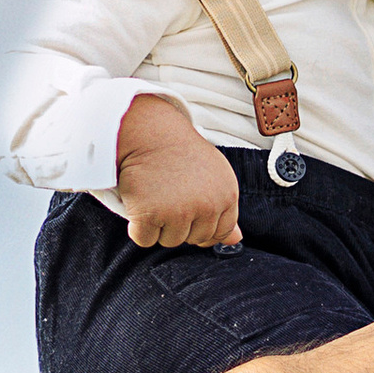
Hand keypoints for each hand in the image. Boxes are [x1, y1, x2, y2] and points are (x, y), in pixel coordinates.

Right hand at [115, 95, 241, 249]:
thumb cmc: (180, 153)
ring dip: (159, 225)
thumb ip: (224, 209)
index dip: (203, 225)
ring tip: (155, 196)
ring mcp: (179, 212)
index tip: (189, 208)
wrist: (149, 131)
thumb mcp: (214, 175)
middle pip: (195, 239)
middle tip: (169, 194)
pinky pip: (144, 239)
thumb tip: (235, 241)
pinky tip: (139, 202)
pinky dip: (138, 227)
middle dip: (180, 224)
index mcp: (227, 195)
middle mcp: (207, 206)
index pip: (222, 232)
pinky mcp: (150, 215)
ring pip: (170, 241)